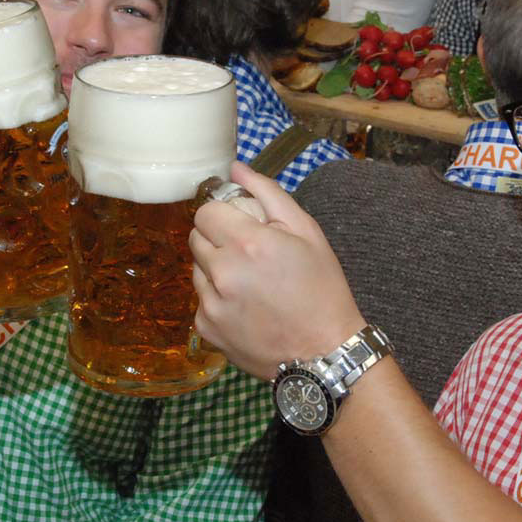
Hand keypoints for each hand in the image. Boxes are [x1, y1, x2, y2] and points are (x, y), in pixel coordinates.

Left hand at [190, 162, 365, 380]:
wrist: (324, 353)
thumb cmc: (322, 289)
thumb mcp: (307, 232)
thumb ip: (268, 193)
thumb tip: (235, 168)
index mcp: (247, 243)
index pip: (206, 212)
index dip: (224, 214)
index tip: (242, 224)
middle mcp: (221, 273)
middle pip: (197, 238)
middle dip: (218, 239)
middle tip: (250, 255)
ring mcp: (210, 305)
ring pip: (197, 270)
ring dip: (216, 270)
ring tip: (251, 284)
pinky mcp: (206, 329)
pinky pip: (201, 301)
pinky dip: (218, 300)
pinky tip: (246, 308)